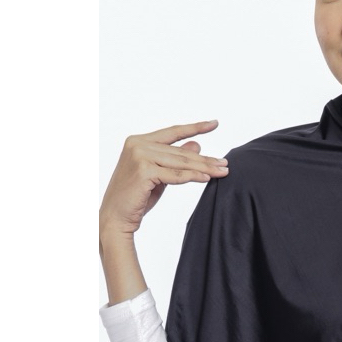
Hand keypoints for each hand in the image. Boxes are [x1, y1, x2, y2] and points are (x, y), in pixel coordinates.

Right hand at [100, 120, 228, 239]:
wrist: (115, 218)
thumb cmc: (136, 197)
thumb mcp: (159, 174)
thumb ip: (174, 159)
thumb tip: (196, 144)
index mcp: (139, 141)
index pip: (173, 132)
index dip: (195, 127)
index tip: (214, 123)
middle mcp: (138, 145)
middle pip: (181, 152)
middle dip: (206, 159)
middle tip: (225, 163)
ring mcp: (140, 156)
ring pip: (181, 163)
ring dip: (205, 168)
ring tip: (223, 171)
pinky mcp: (144, 171)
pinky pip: (176, 175)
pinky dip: (193, 177)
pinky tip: (208, 178)